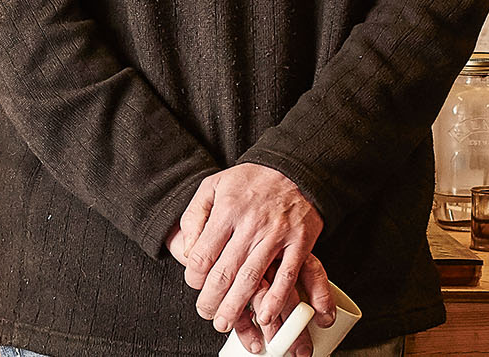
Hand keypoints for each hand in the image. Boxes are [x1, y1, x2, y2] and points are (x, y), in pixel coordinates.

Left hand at [174, 164, 335, 353]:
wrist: (293, 167)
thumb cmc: (250, 181)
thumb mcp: (213, 186)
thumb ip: (195, 215)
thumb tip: (189, 249)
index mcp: (227, 210)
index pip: (204, 253)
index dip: (195, 276)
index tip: (195, 285)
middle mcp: (250, 224)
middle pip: (225, 271)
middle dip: (212, 299)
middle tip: (207, 314)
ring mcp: (277, 234)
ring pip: (253, 278)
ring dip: (237, 306)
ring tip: (226, 322)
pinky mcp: (300, 241)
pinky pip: (287, 275)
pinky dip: (276, 297)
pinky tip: (265, 313)